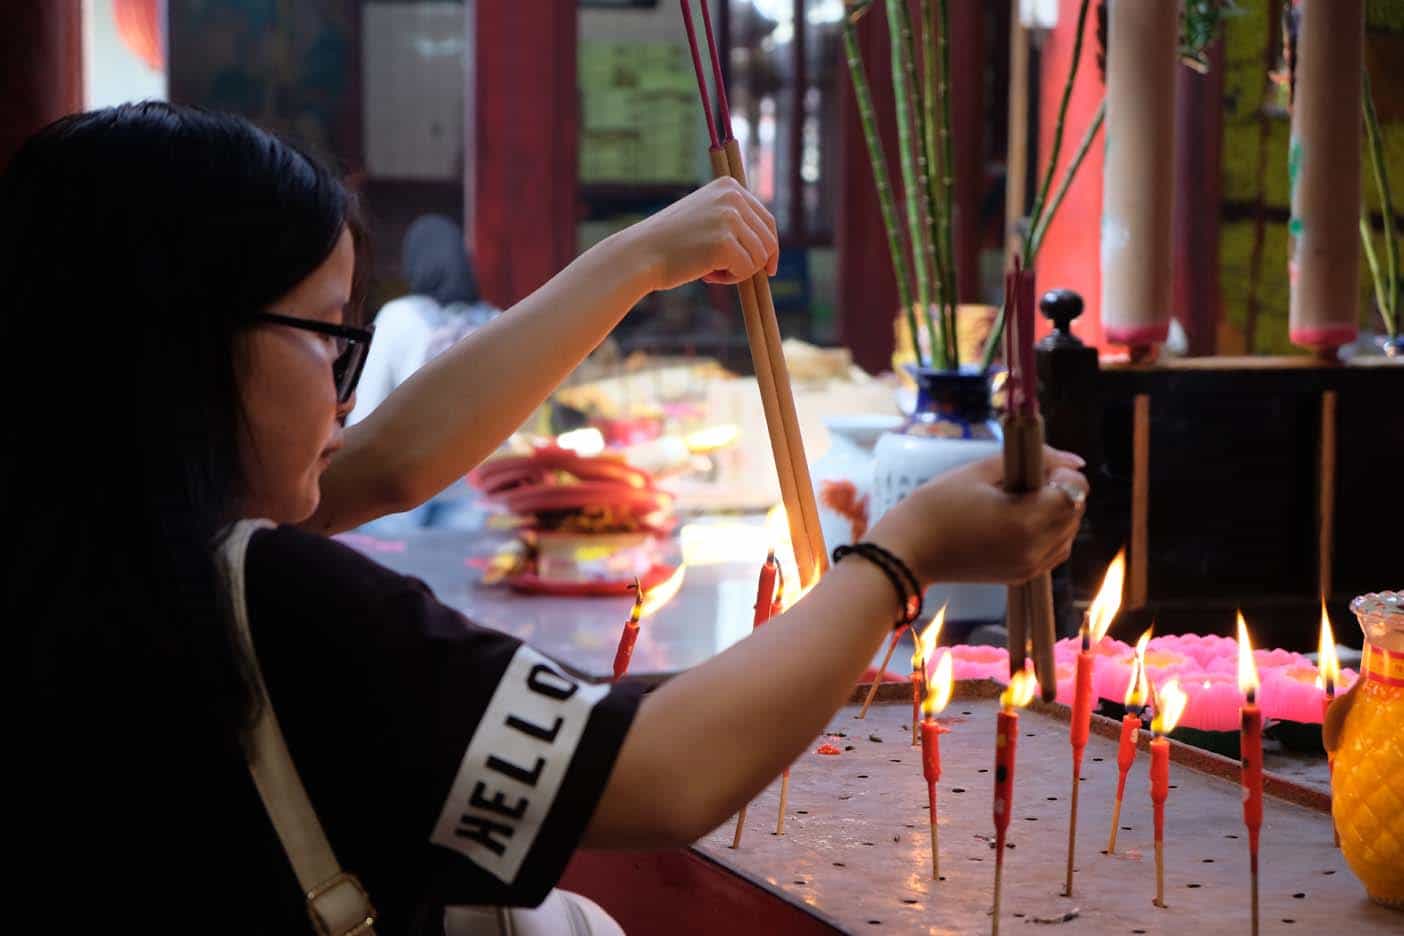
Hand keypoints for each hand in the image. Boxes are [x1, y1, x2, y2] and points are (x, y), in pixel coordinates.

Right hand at [628, 178, 778, 291]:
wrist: (641, 253)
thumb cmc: (671, 242)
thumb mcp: (705, 217)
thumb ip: (732, 221)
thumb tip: (769, 247)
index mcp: (729, 186)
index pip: (766, 220)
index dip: (770, 247)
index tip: (768, 268)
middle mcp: (733, 197)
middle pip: (769, 240)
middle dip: (754, 263)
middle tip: (727, 272)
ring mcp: (729, 219)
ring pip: (759, 257)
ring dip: (739, 271)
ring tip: (711, 270)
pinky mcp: (725, 243)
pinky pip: (746, 271)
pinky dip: (730, 280)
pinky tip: (707, 274)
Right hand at [866, 447, 1087, 586]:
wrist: (907, 551)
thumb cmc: (937, 505)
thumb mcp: (981, 471)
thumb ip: (1032, 460)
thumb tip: (1076, 461)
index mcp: (1025, 520)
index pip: (1074, 491)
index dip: (1063, 473)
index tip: (1037, 467)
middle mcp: (1034, 549)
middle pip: (1074, 513)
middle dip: (1061, 490)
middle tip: (1026, 480)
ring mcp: (1029, 567)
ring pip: (1068, 534)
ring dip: (1056, 513)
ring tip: (1022, 500)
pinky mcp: (1021, 576)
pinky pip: (1054, 552)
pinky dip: (1049, 533)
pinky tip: (1021, 520)